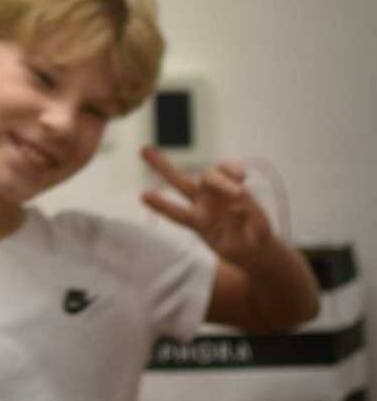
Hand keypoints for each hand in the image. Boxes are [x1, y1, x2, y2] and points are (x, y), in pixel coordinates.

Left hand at [140, 145, 271, 266]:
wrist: (256, 246)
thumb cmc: (241, 250)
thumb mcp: (237, 248)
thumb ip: (235, 229)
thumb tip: (234, 207)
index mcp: (198, 223)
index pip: (177, 213)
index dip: (162, 205)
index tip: (144, 196)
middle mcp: (203, 204)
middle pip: (180, 182)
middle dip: (162, 166)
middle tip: (143, 150)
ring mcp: (217, 192)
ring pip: (210, 176)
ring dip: (221, 182)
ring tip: (238, 194)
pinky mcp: (234, 185)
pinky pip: (229, 170)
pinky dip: (233, 169)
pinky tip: (242, 175)